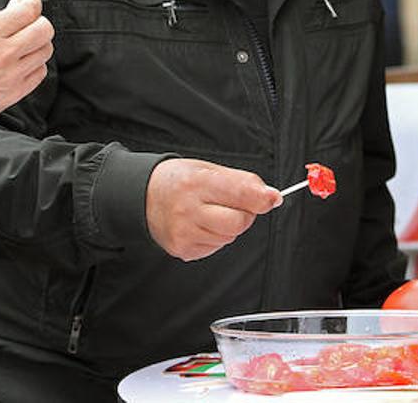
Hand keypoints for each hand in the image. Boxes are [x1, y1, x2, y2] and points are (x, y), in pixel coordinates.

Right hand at [0, 0, 54, 120]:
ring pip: (46, 50)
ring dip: (38, 44)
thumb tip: (13, 10)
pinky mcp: (17, 91)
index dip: (31, 3)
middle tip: (29, 24)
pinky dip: (35, 65)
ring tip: (25, 45)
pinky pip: (40, 72)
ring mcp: (14, 73)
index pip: (28, 10)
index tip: (26, 4)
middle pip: (44, 28)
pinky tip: (23, 64)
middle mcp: (6, 51)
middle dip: (39, 22)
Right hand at [145, 159, 281, 261]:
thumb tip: (273, 197)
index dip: (262, 198)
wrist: (143, 196)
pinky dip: (214, 237)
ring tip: (208, 212)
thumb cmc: (180, 180)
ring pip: (229, 237)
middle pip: (239, 222)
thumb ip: (243, 182)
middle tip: (230, 203)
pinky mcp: (183, 250)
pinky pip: (215, 247)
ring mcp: (184, 233)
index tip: (273, 198)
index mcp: (197, 182)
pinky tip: (199, 224)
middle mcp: (188, 209)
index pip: (241, 194)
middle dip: (243, 214)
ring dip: (227, 226)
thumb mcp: (209, 168)